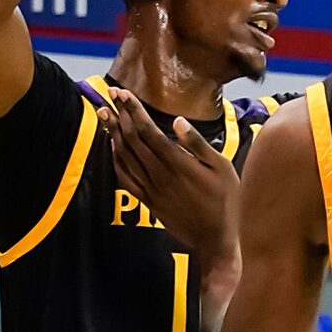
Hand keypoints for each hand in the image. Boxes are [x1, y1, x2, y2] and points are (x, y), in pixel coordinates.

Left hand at [101, 86, 241, 292]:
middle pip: (133, 139)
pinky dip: (116, 160)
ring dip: (113, 132)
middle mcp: (160, 174)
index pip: (149, 130)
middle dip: (120, 114)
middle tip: (111, 94)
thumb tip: (178, 120)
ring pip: (125, 156)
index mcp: (178, 163)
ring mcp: (151, 189)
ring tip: (105, 113)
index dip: (133, 110)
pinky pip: (125, 178)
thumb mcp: (222, 168)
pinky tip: (113, 146)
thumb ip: (198, 144)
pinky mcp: (148, 201)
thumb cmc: (226, 201)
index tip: (124, 93)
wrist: (215, 239)